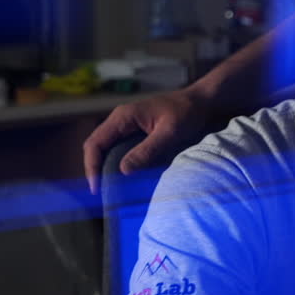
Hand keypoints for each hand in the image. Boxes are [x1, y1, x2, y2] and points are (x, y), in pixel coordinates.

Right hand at [82, 87, 208, 193]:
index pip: (95, 143)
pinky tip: (126, 178)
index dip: (92, 166)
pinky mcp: (137, 133)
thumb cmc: (188, 112)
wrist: (203, 102)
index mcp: (123, 117)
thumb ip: (147, 150)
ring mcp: (128, 126)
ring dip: (106, 168)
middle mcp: (121, 120)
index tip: (96, 188)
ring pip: (107, 150)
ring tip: (111, 189)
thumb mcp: (170, 132)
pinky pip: (121, 149)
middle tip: (102, 193)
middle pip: (97, 147)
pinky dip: (119, 164)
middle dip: (96, 170)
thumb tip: (123, 170)